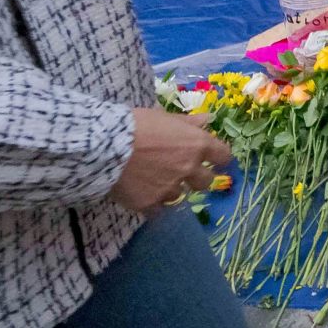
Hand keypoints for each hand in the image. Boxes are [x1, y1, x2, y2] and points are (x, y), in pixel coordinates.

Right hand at [110, 108, 232, 211]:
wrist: (104, 146)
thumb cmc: (135, 124)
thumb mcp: (163, 117)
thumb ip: (188, 123)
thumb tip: (208, 120)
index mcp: (196, 145)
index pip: (223, 156)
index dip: (218, 157)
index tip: (212, 158)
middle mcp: (189, 169)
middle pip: (206, 181)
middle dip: (197, 177)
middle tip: (181, 171)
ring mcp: (170, 189)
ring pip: (180, 196)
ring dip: (171, 190)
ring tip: (153, 181)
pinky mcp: (150, 204)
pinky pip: (158, 210)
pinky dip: (153, 204)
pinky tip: (142, 195)